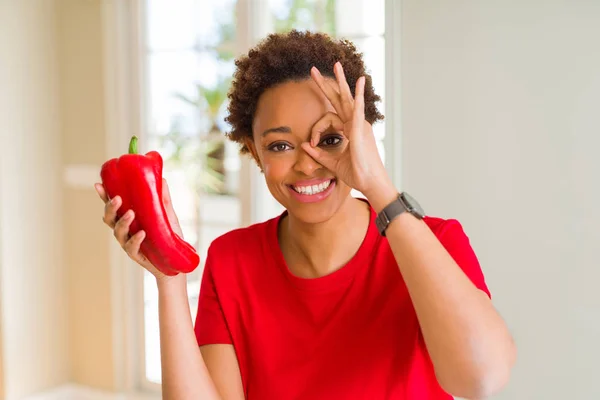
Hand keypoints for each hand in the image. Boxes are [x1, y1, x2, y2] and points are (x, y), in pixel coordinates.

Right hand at [95, 178, 182, 280]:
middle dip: (110, 208)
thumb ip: (163, 198)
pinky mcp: (137, 255)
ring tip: (131, 213)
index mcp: (128, 219)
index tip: (99, 185)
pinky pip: (131, 247)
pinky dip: (135, 239)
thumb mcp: (167, 214)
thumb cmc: (168, 236)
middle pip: (109, 219)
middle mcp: (125, 231)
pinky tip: (142, 233)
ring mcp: (128, 243)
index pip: (113, 206)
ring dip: (122, 222)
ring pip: (118, 232)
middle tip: (118, 198)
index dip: (104, 196)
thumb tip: (161, 179)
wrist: (176, 260)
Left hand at [301, 62, 393, 196]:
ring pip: (347, 99)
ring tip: (336, 65)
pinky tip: (359, 83)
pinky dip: (358, 97)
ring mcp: (359, 125)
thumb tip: (304, 145)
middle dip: (327, 84)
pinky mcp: (360, 131)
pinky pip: (358, 111)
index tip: (312, 143)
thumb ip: (318, 154)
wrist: (370, 183)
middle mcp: (355, 124)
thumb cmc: (356, 174)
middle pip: (339, 99)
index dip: (316, 129)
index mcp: (350, 130)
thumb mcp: (332, 163)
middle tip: (313, 70)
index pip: (329, 118)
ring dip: (341, 82)